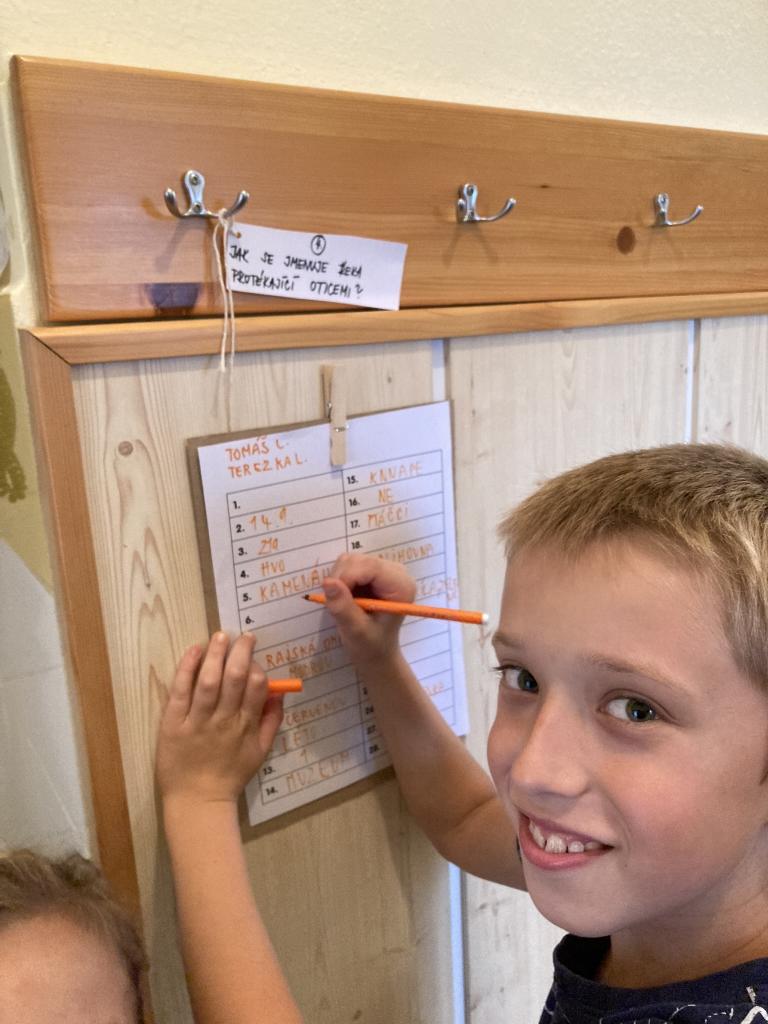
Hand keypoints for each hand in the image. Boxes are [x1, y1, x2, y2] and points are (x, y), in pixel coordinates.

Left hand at [156, 632, 283, 805]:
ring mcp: (197, 721)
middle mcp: (223, 720)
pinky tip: (193, 651)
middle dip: (240, 652)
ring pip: (208, 680)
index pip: (256, 687)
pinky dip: (187, 668)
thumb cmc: (231, 776)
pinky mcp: (173, 724)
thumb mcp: (260, 752)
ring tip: (220, 636)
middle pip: (234, 678)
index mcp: (246, 726)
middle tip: (243, 635)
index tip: (253, 657)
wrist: (198, 801)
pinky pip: (180, 691)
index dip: (256, 667)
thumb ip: (272, 722)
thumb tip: (278, 694)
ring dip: (215, 654)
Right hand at [321, 553, 415, 670]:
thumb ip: (343, 607)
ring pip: (350, 560)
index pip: (371, 566)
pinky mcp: (372, 571)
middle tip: (338, 604)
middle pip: (359, 560)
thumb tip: (327, 582)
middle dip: (341, 579)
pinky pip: (348, 565)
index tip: (334, 597)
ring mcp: (383, 570)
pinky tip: (347, 596)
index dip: (347, 577)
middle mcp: (396, 573)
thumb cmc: (371, 645)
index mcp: (401, 586)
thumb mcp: (356, 630)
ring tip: (345, 603)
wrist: (376, 652)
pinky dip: (340, 579)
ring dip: (339, 580)